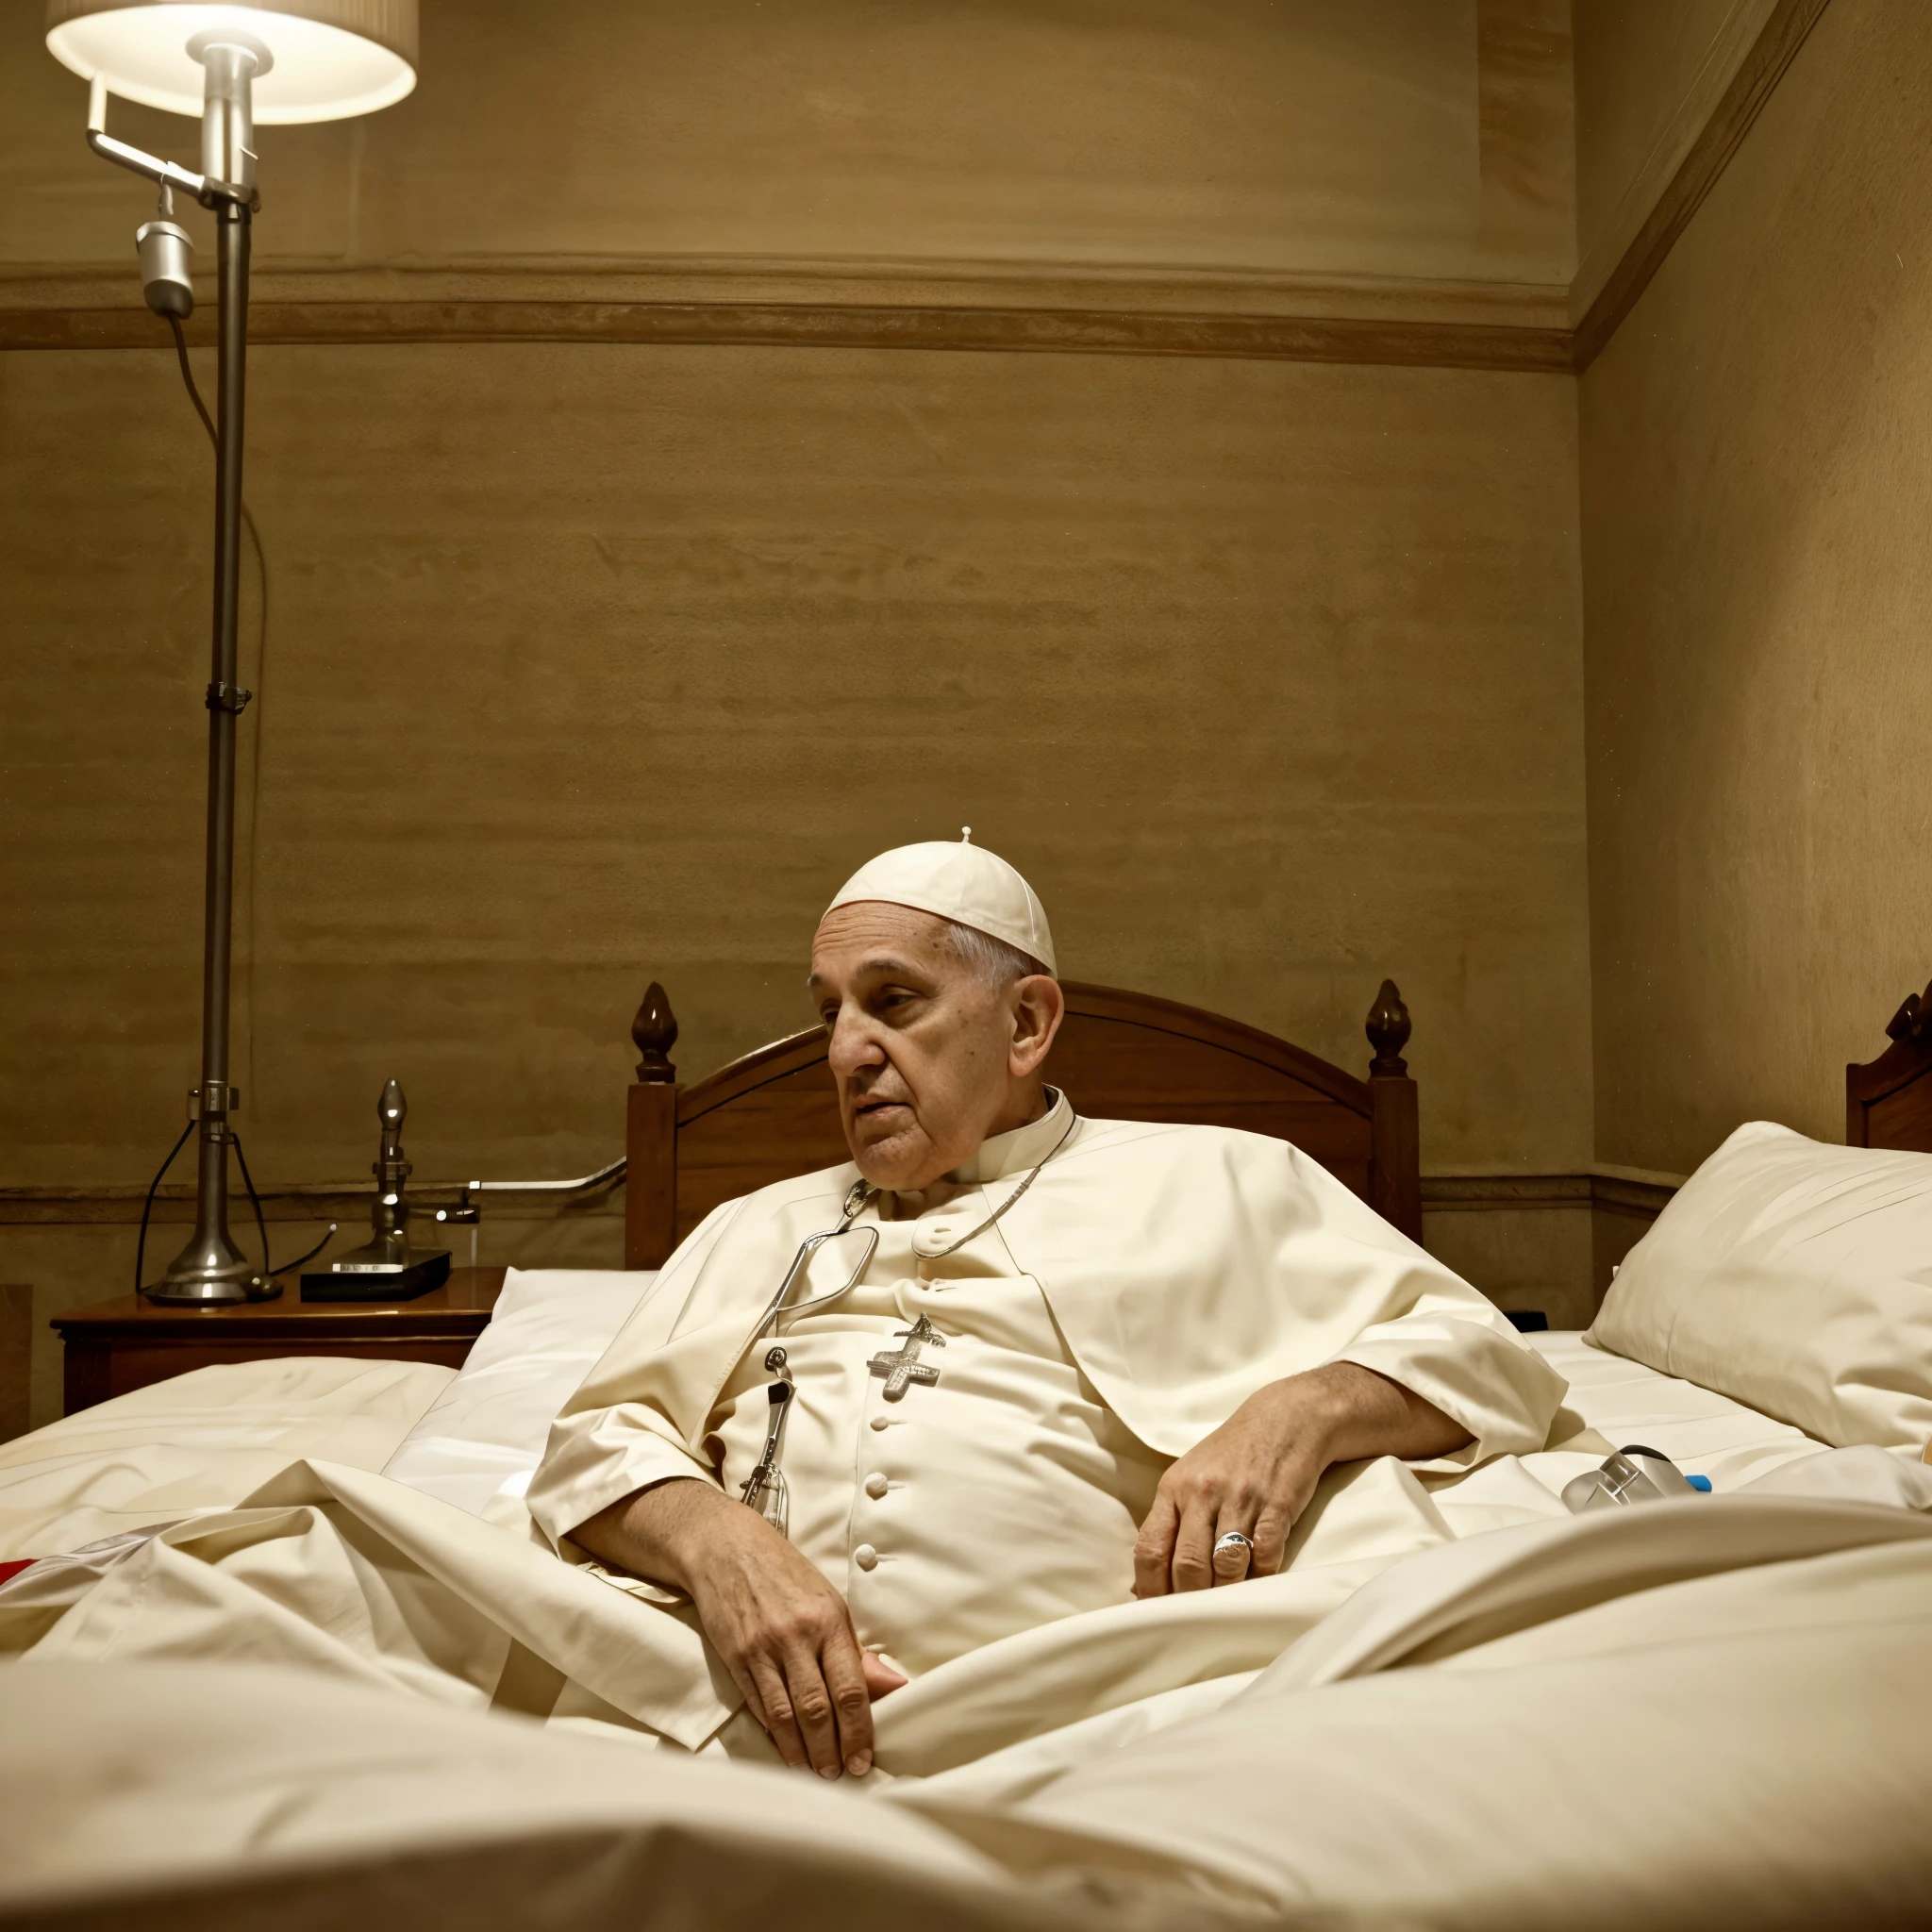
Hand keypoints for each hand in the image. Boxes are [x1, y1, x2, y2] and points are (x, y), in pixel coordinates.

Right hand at [574, 1479, 905, 1777]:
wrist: (725, 1548)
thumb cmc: (785, 1574)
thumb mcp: (828, 1601)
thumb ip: (857, 1651)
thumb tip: (895, 1685)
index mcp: (828, 1620)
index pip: (850, 1687)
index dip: (859, 1730)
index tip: (864, 1758)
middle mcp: (796, 1636)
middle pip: (818, 1708)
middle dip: (832, 1749)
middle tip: (841, 1775)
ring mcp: (762, 1648)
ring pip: (786, 1714)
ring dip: (802, 1751)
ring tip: (814, 1773)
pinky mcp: (735, 1657)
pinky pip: (758, 1705)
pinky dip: (774, 1733)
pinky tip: (785, 1749)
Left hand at [1133, 1363, 1469, 1596]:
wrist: (1287, 1417)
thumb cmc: (1233, 1455)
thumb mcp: (1191, 1477)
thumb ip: (1171, 1522)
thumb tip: (1146, 1581)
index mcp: (1174, 1488)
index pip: (1150, 1548)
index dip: (1150, 1588)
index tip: (1155, 1612)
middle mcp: (1203, 1493)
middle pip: (1188, 1566)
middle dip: (1189, 1601)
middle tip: (1194, 1620)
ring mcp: (1241, 1499)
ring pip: (1226, 1568)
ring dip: (1226, 1595)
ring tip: (1226, 1608)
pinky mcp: (1277, 1506)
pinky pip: (1266, 1558)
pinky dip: (1261, 1580)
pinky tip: (1259, 1585)